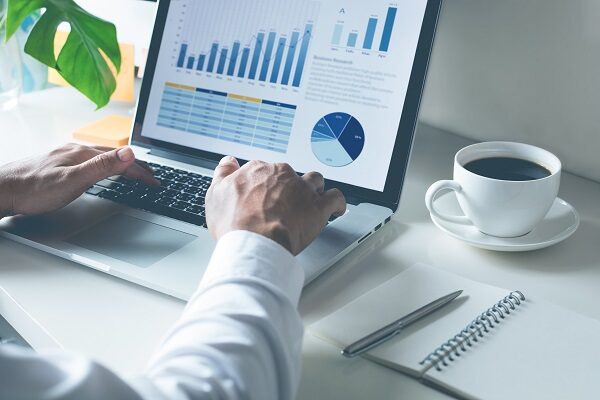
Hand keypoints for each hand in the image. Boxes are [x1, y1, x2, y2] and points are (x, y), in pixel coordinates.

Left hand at [0, 143, 158, 216]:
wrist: (2, 190)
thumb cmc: (33, 189)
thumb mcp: (73, 180)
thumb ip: (102, 166)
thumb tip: (128, 152)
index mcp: (82, 153)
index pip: (121, 160)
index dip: (141, 173)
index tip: (154, 182)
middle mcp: (75, 151)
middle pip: (114, 156)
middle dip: (136, 166)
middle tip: (151, 176)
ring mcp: (66, 157)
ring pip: (102, 157)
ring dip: (122, 164)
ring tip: (133, 170)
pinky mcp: (59, 164)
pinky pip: (90, 161)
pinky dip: (106, 165)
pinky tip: (101, 170)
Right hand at [206, 157, 346, 254]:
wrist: (254, 241)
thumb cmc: (235, 223)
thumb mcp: (215, 194)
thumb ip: (223, 174)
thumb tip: (228, 162)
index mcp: (259, 171)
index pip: (265, 170)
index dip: (265, 184)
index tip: (265, 193)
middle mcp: (282, 175)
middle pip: (290, 175)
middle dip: (288, 187)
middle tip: (283, 203)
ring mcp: (302, 190)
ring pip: (314, 181)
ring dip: (314, 189)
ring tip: (312, 199)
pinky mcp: (318, 208)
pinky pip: (335, 199)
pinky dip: (338, 203)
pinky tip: (336, 208)